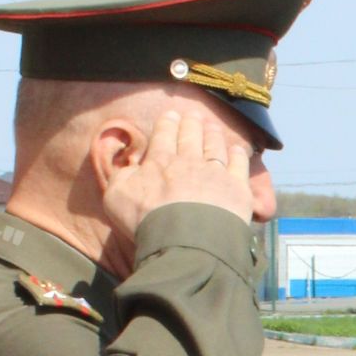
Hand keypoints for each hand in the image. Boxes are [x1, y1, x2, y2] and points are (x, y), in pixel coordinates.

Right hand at [102, 101, 255, 250]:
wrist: (184, 241)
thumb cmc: (146, 221)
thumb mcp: (117, 197)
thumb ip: (121, 177)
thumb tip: (129, 165)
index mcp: (160, 161)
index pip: (164, 136)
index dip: (167, 123)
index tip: (171, 114)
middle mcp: (189, 161)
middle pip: (190, 136)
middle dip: (191, 123)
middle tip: (194, 114)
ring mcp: (215, 173)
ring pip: (215, 146)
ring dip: (213, 134)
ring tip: (212, 126)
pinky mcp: (237, 189)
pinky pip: (239, 166)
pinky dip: (238, 155)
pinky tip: (238, 150)